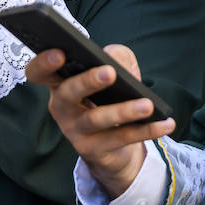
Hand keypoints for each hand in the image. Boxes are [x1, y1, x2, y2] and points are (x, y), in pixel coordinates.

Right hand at [25, 43, 174, 198]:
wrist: (114, 143)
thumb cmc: (110, 95)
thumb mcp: (116, 70)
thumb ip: (117, 57)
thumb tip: (117, 62)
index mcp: (59, 83)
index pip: (39, 72)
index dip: (44, 63)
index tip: (60, 52)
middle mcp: (61, 107)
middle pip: (67, 93)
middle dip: (87, 81)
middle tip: (108, 72)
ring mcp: (74, 131)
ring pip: (96, 119)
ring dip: (124, 111)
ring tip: (147, 104)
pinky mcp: (92, 151)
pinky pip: (121, 139)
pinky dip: (147, 130)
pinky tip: (166, 122)